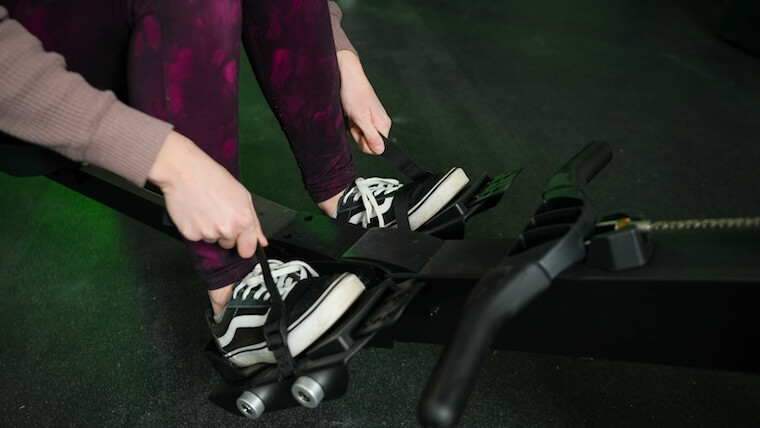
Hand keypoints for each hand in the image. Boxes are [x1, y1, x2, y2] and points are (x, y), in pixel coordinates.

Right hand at [147, 131, 267, 257]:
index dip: (244, 244)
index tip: (240, 239)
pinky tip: (195, 211)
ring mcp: (208, 234)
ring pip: (212, 240)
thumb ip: (254, 223)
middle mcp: (227, 230)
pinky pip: (196, 237)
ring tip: (206, 208)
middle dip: (225, 233)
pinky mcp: (190, 235)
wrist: (184, 171)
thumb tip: (261, 240)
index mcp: (243, 221)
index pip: (248, 250)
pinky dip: (195, 228)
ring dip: (210, 229)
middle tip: (218, 212)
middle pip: (229, 244)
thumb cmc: (212, 178)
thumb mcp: (242, 196)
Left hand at [337, 50, 390, 154]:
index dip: (363, 142)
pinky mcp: (367, 117)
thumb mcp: (361, 118)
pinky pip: (359, 128)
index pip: (376, 149)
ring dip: (354, 128)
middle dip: (358, 135)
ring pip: (362, 136)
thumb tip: (381, 151)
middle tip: (355, 120)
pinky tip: (352, 114)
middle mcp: (381, 124)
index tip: (359, 128)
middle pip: (369, 143)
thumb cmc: (354, 95)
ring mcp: (374, 120)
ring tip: (353, 115)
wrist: (349, 77)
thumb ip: (371, 136)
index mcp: (384, 125)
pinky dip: (353, 123)